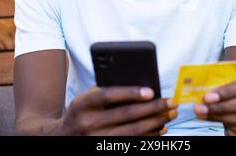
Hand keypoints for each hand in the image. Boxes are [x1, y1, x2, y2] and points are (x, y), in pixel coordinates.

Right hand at [60, 86, 177, 135]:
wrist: (63, 137)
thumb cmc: (82, 111)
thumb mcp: (87, 98)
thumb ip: (106, 91)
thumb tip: (141, 86)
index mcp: (82, 104)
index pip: (108, 96)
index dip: (130, 93)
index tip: (151, 91)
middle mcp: (88, 123)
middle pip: (126, 115)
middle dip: (153, 108)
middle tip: (171, 102)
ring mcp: (96, 140)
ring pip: (133, 132)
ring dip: (156, 122)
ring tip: (171, 113)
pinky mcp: (105, 150)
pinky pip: (132, 144)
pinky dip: (149, 136)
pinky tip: (161, 128)